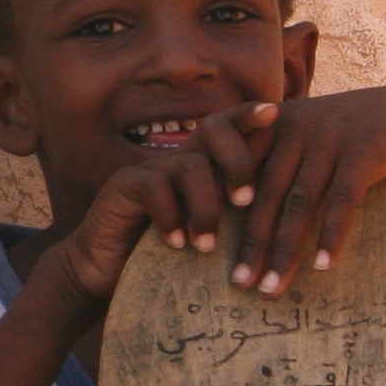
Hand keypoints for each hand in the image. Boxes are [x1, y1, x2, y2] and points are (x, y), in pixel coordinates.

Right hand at [21, 101, 282, 317]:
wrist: (105, 272)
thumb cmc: (165, 258)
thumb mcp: (207, 236)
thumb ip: (232, 220)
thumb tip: (280, 217)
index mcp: (201, 164)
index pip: (228, 127)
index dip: (248, 117)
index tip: (274, 113)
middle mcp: (177, 159)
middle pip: (213, 130)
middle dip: (237, 161)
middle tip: (245, 202)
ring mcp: (149, 170)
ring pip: (190, 165)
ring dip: (205, 207)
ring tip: (205, 245)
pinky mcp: (124, 186)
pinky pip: (156, 187)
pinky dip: (171, 217)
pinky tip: (176, 244)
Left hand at [203, 86, 385, 294]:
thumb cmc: (354, 138)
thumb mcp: (310, 139)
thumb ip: (276, 163)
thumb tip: (237, 213)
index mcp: (274, 126)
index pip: (237, 173)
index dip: (218, 211)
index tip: (202, 249)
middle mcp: (296, 128)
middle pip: (265, 195)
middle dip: (250, 243)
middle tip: (238, 284)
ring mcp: (330, 137)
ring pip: (299, 203)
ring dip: (284, 251)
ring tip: (271, 288)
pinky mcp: (364, 150)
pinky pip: (342, 200)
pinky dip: (330, 235)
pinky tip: (321, 266)